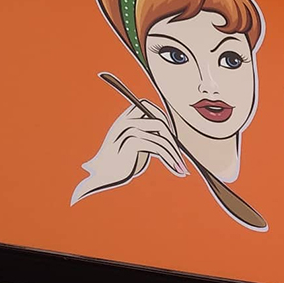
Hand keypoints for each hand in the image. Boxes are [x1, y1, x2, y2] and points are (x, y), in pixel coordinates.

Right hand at [71, 100, 187, 203]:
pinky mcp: (131, 142)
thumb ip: (148, 134)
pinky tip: (175, 170)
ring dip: (175, 154)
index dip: (163, 119)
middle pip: (160, 121)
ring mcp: (128, 130)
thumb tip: (173, 135)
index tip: (171, 139)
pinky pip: (158, 147)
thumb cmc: (121, 162)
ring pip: (162, 137)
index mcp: (125, 118)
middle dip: (173, 140)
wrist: (102, 175)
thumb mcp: (135, 143)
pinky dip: (170, 159)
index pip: (148, 106)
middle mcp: (126, 121)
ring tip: (181, 169)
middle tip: (180, 157)